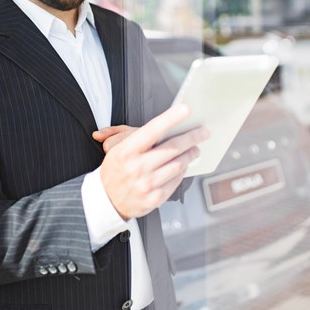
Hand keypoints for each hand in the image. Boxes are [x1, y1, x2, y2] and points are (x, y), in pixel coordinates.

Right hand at [98, 105, 208, 220]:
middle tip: (203, 131)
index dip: (170, 118)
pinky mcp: (155, 197)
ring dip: (191, 154)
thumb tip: (161, 125)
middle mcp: (137, 167)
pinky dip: (183, 170)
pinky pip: (176, 180)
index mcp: (126, 151)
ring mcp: (147, 184)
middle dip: (192, 137)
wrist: (106, 201)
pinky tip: (183, 164)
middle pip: (173, 147)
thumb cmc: (115, 170)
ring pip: (179, 164)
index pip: (152, 130)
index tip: (185, 109)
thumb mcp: (116, 148)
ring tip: (195, 148)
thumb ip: (136, 134)